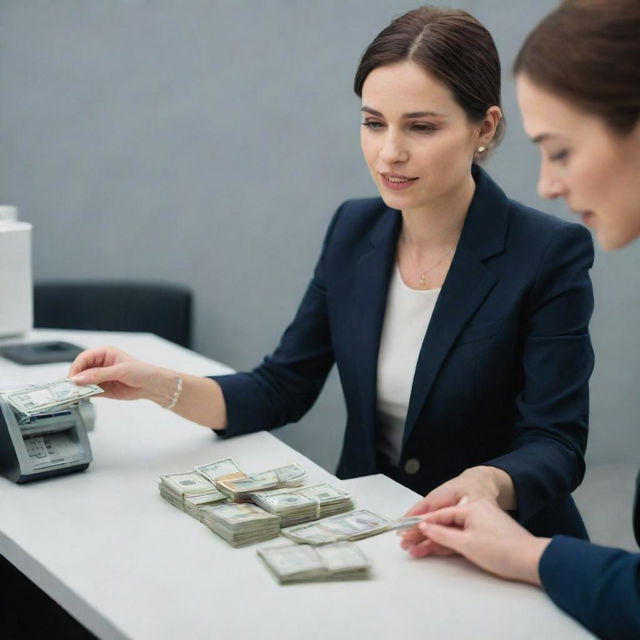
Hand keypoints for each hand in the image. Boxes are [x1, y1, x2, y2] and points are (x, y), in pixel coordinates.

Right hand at [69, 346, 166, 401]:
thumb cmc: (141, 371)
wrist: (152, 385)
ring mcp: (100, 377)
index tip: (73, 377)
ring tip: (76, 393)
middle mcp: (100, 364)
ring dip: (78, 387)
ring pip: (83, 381)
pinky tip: (82, 397)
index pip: (84, 357)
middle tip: (71, 387)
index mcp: (105, 353)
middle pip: (81, 370)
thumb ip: (99, 374)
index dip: (77, 367)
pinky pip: (89, 391)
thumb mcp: (120, 370)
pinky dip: (84, 394)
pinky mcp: (102, 389)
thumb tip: (80, 378)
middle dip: (76, 378)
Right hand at [399, 466, 513, 556]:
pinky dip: (446, 544)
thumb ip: (442, 535)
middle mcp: (472, 511)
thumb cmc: (500, 549)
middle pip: (441, 522)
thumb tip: (424, 527)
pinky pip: (458, 537)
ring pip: (448, 531)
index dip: (419, 523)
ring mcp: (477, 524)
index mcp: (469, 507)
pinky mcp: (482, 535)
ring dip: (432, 541)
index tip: (404, 530)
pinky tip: (432, 551)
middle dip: (422, 533)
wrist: (532, 560)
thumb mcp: (467, 544)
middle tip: (404, 542)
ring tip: (414, 551)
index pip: (438, 514)